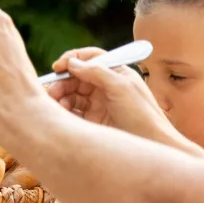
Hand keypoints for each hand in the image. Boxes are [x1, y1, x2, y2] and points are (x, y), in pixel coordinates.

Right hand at [48, 47, 176, 141]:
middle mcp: (105, 86)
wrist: (151, 144)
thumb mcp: (121, 87)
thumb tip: (72, 62)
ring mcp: (98, 103)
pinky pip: (72, 111)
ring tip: (56, 104)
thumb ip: (96, 71)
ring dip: (61, 96)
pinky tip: (61, 113)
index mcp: (115, 73)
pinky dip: (63, 110)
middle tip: (52, 91)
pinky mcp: (92, 119)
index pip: (90, 58)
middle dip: (62, 82)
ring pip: (71, 93)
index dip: (73, 59)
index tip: (58, 67)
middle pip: (76, 76)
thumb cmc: (142, 114)